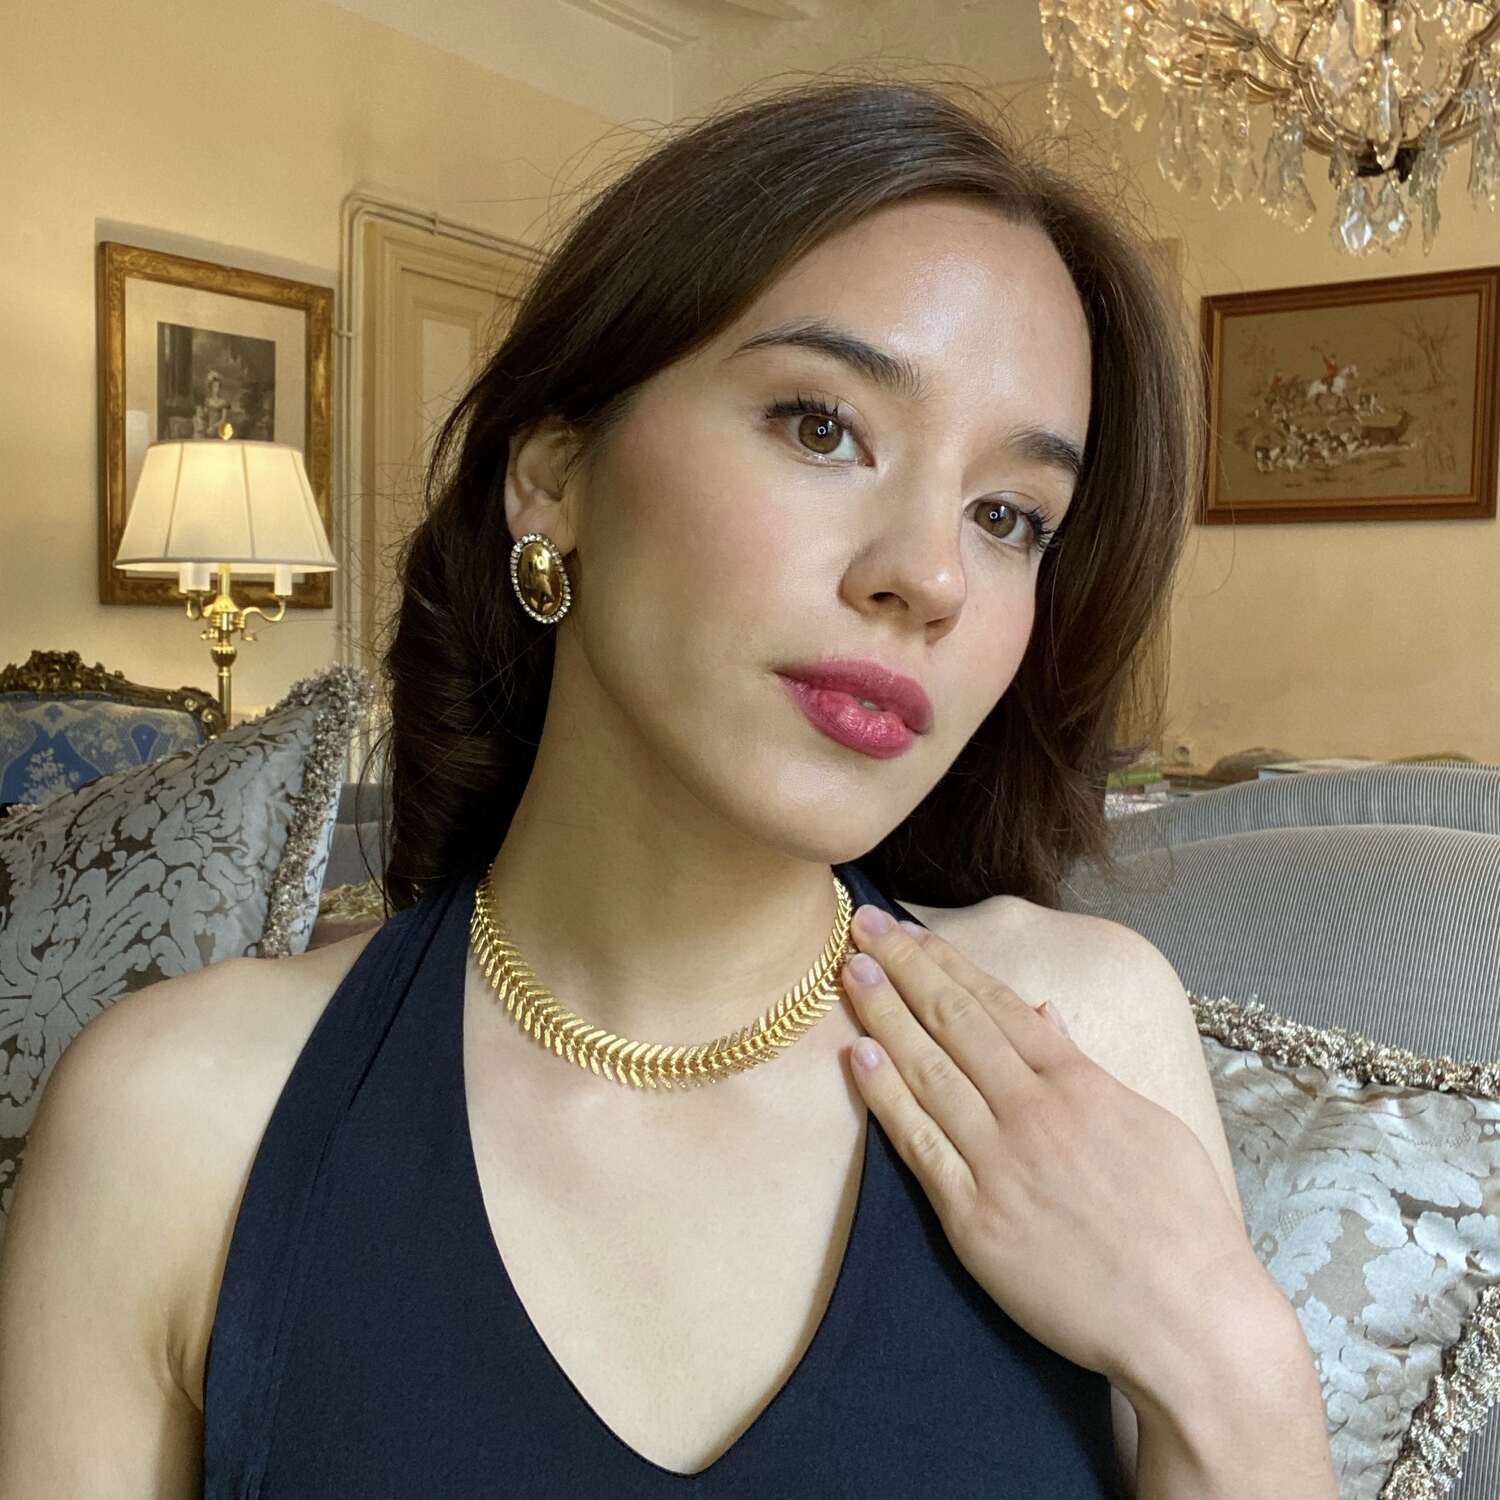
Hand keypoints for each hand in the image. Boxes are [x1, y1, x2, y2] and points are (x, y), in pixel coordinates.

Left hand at [840, 904, 1261, 1401]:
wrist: (1192, 1324)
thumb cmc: (1185, 1227)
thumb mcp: (1151, 1126)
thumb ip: (1088, 1067)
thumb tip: (1047, 1013)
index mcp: (1079, 1084)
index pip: (997, 1004)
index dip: (946, 962)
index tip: (908, 929)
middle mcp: (1034, 1112)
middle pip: (954, 1022)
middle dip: (903, 966)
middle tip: (862, 924)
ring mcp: (1000, 1165)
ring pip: (929, 1072)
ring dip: (883, 1014)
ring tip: (847, 971)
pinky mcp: (975, 1222)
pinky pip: (920, 1146)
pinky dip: (886, 1097)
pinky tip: (858, 1055)